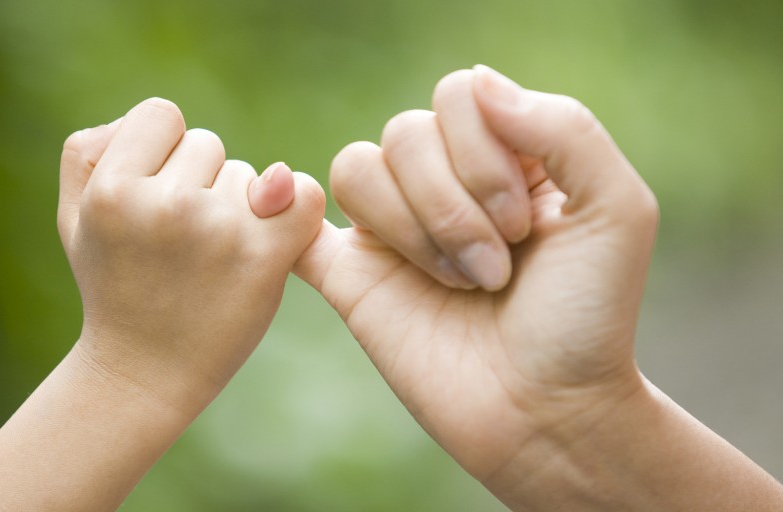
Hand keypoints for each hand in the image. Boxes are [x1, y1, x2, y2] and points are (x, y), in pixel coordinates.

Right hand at [59, 97, 324, 414]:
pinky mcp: (263, 259)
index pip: (161, 114)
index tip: (152, 194)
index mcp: (112, 190)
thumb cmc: (112, 283)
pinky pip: (303, 195)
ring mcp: (217, 232)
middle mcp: (165, 206)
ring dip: (237, 207)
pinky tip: (272, 238)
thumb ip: (91, 148)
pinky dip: (296, 210)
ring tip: (207, 259)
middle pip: (208, 144)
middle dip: (198, 182)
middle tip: (177, 240)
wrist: (142, 373)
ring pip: (251, 175)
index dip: (160, 152)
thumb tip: (173, 125)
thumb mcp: (74, 214)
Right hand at [294, 66, 657, 481]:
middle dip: (455, 205)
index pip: (459, 97)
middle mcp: (443, 182)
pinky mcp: (350, 275)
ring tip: (458, 283)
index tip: (524, 227)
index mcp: (503, 155)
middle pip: (406, 131)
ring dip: (413, 229)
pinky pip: (298, 219)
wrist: (546, 413)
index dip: (483, 154)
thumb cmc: (587, 318)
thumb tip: (477, 85)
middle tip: (497, 269)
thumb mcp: (617, 210)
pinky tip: (348, 242)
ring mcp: (393, 228)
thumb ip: (564, 129)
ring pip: (358, 167)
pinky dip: (293, 211)